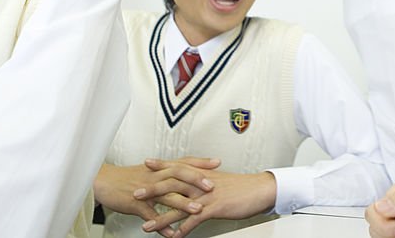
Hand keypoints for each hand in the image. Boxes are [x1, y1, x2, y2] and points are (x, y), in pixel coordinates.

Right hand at [93, 157, 218, 226]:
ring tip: (198, 210)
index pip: (183, 162)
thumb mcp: (149, 172)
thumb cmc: (127, 178)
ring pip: (167, 195)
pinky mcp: (136, 204)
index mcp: (159, 168)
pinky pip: (150, 215)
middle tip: (212, 186)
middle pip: (178, 175)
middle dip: (196, 180)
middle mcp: (155, 176)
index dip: (200, 162)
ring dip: (183, 203)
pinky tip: (172, 233)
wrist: (104, 182)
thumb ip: (167, 173)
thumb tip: (184, 173)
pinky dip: (161, 225)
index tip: (217, 163)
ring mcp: (146, 190)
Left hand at [140, 168, 276, 237]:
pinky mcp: (215, 208)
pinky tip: (174, 237)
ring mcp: (207, 196)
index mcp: (202, 175)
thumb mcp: (220, 181)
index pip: (178, 167)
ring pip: (179, 206)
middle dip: (152, 190)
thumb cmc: (241, 187)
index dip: (161, 166)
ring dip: (162, 217)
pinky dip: (184, 229)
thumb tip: (196, 185)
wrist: (259, 189)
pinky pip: (195, 220)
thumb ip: (205, 182)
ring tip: (147, 226)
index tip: (146, 164)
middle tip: (135, 194)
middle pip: (172, 184)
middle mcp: (201, 183)